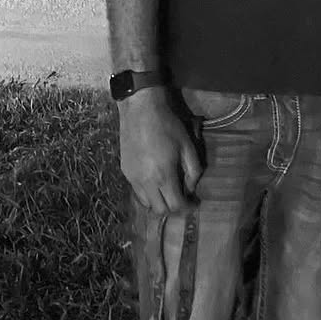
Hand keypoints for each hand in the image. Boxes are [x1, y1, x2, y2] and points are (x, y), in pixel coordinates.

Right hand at [118, 87, 202, 215]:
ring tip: (170, 191)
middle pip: (159, 210)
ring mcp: (132, 177)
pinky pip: (137, 191)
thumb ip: (193, 171)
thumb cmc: (168, 125)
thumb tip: (191, 188)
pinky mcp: (125, 171)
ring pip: (146, 203)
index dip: (188, 208)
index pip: (175, 205)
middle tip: (184, 199)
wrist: (141, 109)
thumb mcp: (188, 146)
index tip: (195, 203)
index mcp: (162, 175)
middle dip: (174, 209)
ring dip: (159, 202)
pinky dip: (148, 193)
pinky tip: (156, 181)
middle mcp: (145, 181)